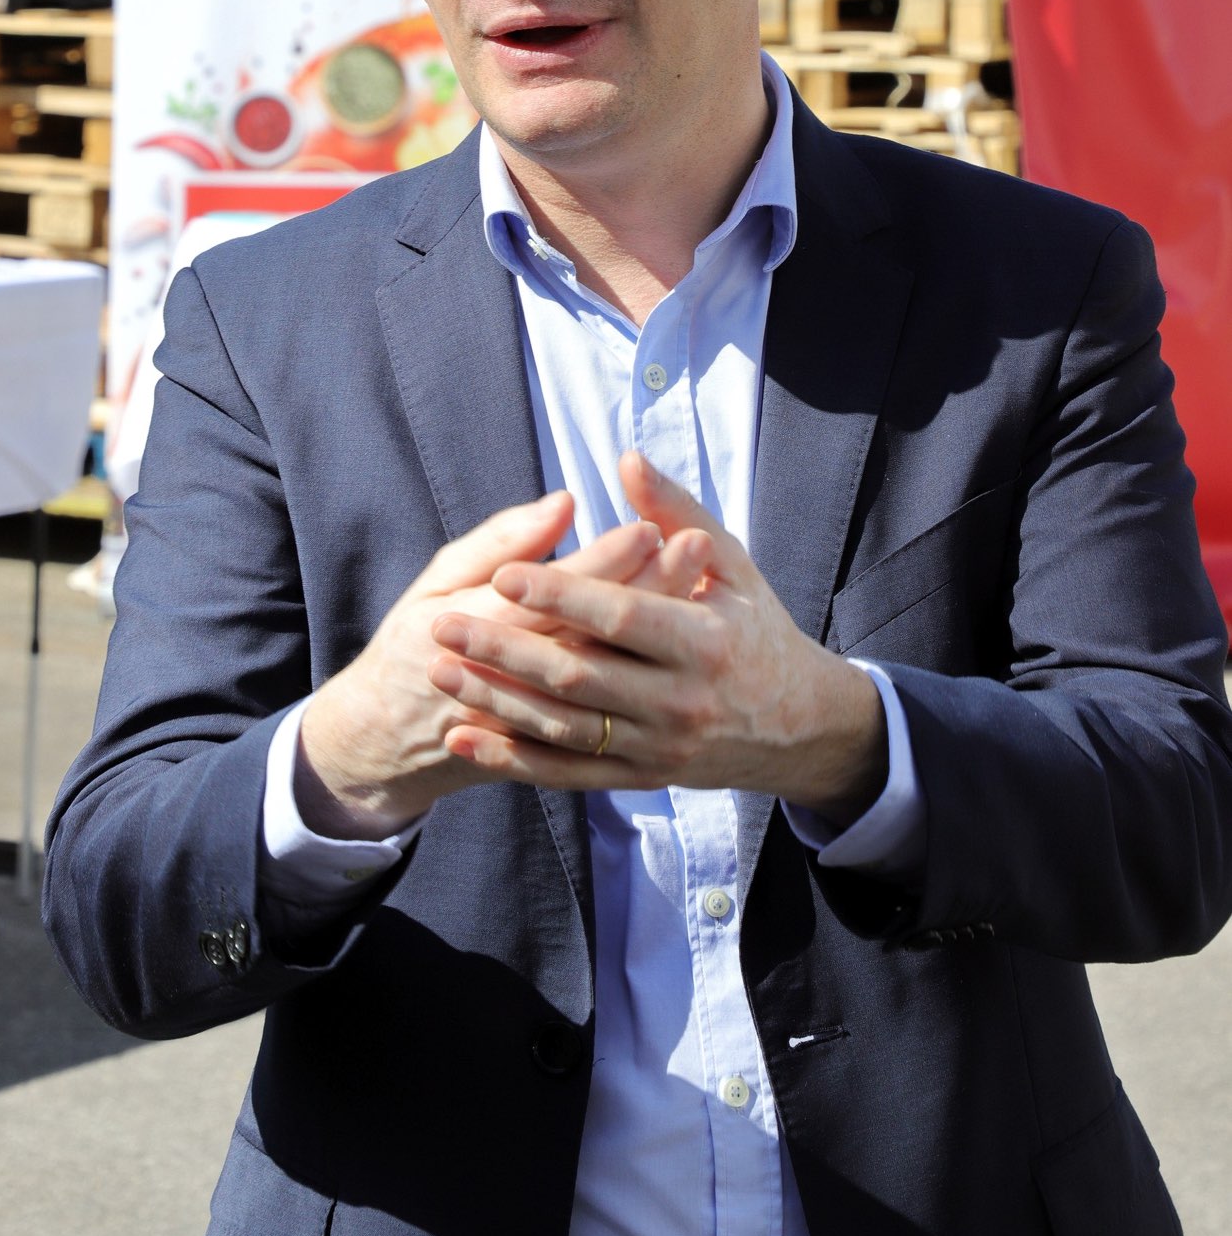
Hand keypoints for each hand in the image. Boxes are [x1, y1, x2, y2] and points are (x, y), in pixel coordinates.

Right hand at [296, 490, 702, 837]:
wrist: (387, 741)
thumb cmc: (410, 642)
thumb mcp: (437, 579)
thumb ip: (500, 541)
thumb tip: (565, 503)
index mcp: (469, 622)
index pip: (552, 590)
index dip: (604, 559)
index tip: (650, 525)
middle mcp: (504, 678)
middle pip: (592, 634)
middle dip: (647, 590)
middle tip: (697, 547)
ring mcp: (528, 722)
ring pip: (606, 677)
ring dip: (652, 632)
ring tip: (698, 588)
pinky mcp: (545, 754)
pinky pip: (603, 721)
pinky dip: (642, 685)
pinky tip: (673, 654)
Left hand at [428, 452, 887, 821]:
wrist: (794, 725)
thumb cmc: (754, 626)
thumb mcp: (732, 563)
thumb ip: (675, 511)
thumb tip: (627, 457)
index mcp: (705, 641)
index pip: (621, 618)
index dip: (561, 598)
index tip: (503, 576)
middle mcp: (682, 701)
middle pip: (580, 678)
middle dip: (505, 651)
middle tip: (443, 625)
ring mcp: (659, 747)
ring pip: (564, 728)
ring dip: (497, 703)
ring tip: (441, 672)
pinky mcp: (641, 777)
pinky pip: (567, 773)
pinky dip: (514, 760)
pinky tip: (466, 738)